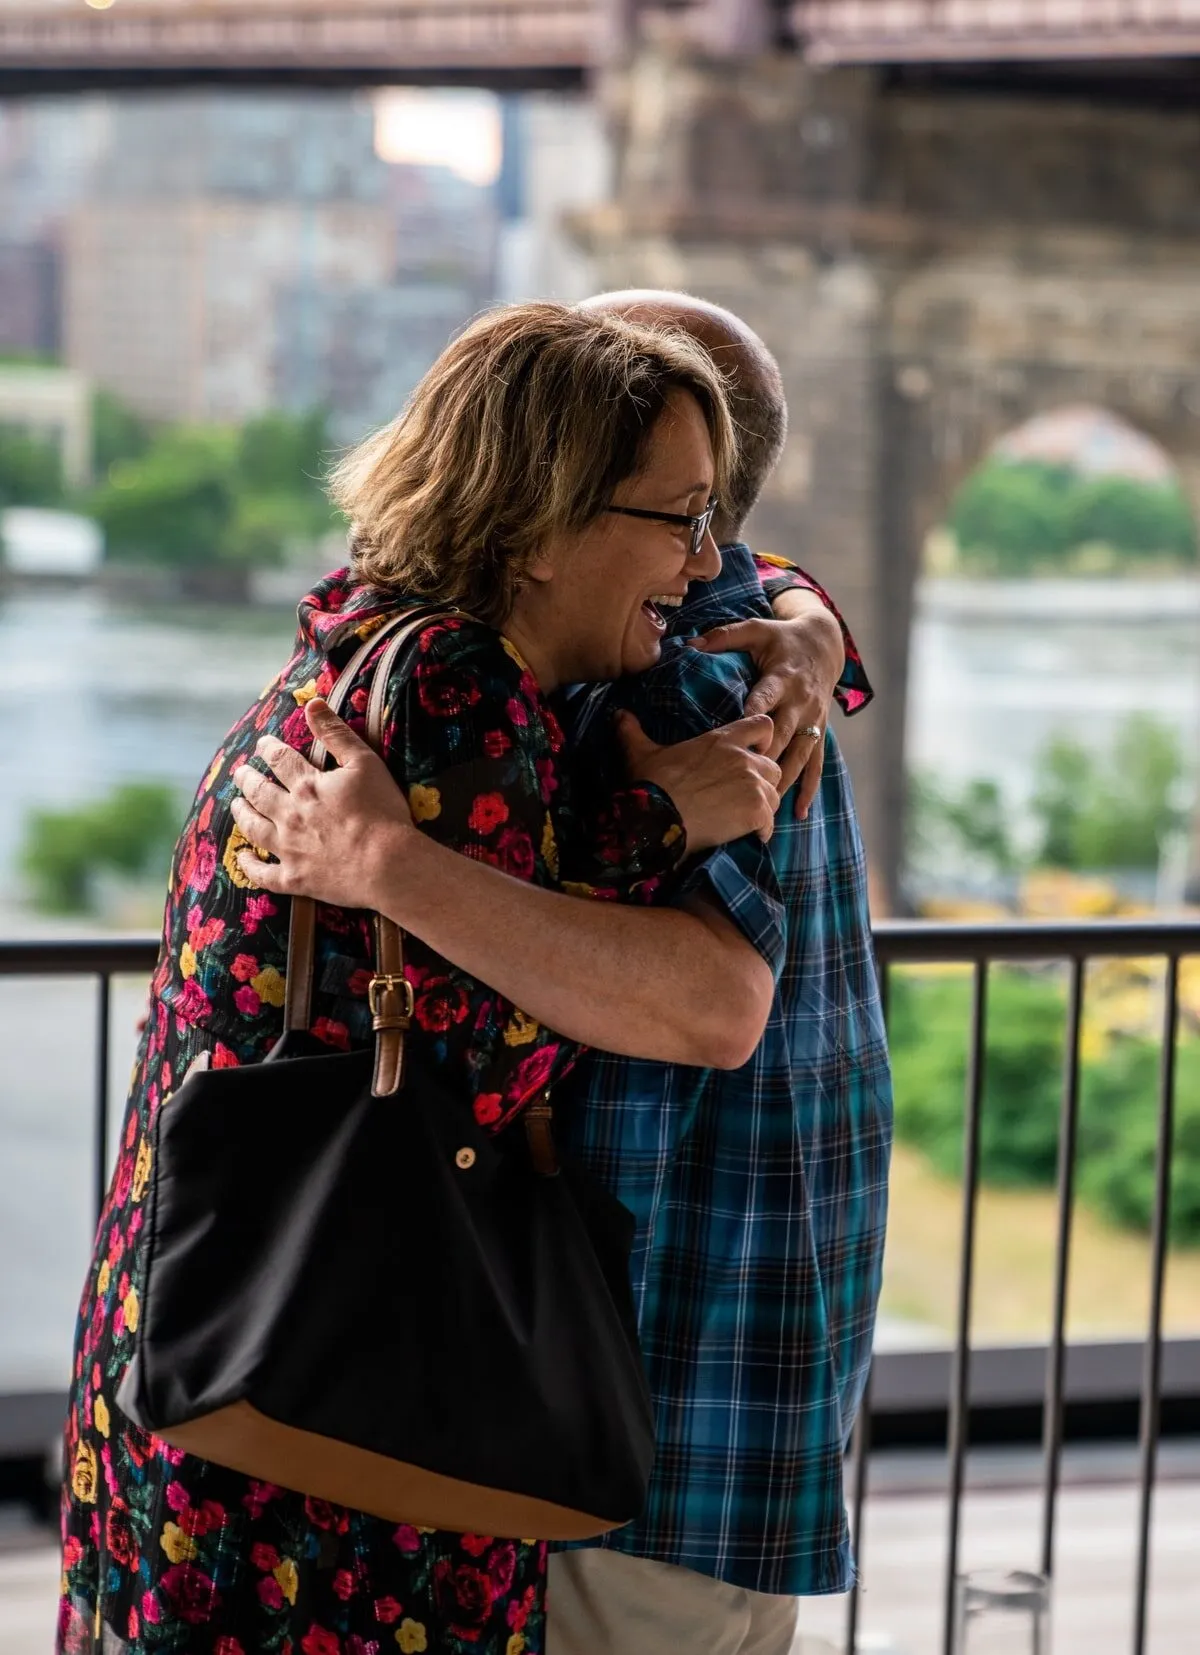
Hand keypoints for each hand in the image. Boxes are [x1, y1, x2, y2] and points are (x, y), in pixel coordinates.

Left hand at [230, 699, 414, 910]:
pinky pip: (262, 874)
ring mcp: (288, 849)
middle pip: (260, 793)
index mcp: (307, 786)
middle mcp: (289, 815)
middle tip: (240, 773)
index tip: (262, 744)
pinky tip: (241, 858)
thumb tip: (311, 703)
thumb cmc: (382, 812)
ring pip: (254, 829)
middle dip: (248, 780)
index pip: (279, 760)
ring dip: (242, 814)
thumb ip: (336, 734)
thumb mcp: (365, 763)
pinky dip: (248, 865)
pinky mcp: (294, 879)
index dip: (268, 749)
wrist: (387, 864)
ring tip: (236, 805)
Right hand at [617, 710, 781, 849]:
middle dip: (764, 781)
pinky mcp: (756, 812)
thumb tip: (619, 714)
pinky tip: (750, 836)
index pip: (763, 725)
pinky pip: (770, 822)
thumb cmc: (651, 784)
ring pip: (775, 795)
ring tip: (747, 819)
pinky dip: (762, 831)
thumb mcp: (641, 753)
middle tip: (747, 795)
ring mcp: (753, 786)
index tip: (754, 752)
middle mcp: (744, 759)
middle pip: (773, 766)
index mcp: (723, 740)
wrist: (657, 820)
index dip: (763, 739)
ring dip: (764, 807)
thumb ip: (633, 731)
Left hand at [689, 597, 842, 818]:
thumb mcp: (756, 630)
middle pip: (784, 734)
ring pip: (800, 755)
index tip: (742, 730)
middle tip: (747, 782)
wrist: (824, 645)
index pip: (766, 696)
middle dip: (767, 757)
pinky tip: (798, 813)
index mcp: (782, 678)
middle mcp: (800, 702)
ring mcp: (812, 721)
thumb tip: (690, 643)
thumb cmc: (781, 639)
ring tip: (768, 808)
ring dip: (785, 781)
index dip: (755, 713)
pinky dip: (809, 789)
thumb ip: (724, 636)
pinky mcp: (819, 733)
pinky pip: (816, 765)